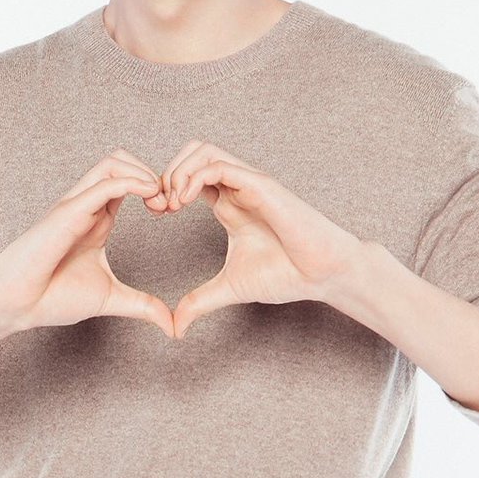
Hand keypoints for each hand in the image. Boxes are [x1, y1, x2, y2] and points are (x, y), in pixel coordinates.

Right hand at [0, 149, 173, 337]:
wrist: (17, 305)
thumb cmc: (52, 297)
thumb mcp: (111, 298)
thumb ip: (142, 306)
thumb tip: (171, 325)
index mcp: (97, 218)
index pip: (129, 182)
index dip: (155, 189)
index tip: (171, 213)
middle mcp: (87, 205)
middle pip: (122, 161)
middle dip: (153, 174)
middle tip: (169, 204)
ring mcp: (76, 204)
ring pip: (113, 162)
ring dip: (144, 173)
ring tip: (159, 200)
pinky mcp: (69, 211)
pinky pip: (104, 183)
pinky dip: (132, 182)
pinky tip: (150, 197)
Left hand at [150, 139, 363, 338]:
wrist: (322, 275)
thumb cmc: (286, 274)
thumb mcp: (229, 287)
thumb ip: (200, 302)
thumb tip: (176, 327)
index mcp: (229, 203)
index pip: (189, 176)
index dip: (166, 187)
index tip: (156, 213)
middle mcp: (237, 187)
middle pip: (192, 152)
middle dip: (167, 171)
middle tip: (159, 204)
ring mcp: (249, 183)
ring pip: (204, 150)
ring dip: (179, 170)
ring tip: (171, 201)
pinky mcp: (261, 185)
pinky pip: (220, 165)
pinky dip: (195, 176)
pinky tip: (185, 201)